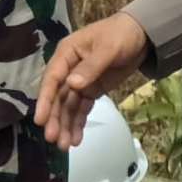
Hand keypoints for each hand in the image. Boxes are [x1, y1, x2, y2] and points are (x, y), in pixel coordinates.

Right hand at [34, 11, 148, 150]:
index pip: (52, 78)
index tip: (40, 119)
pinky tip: (76, 139)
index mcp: (66, 54)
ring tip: (63, 146)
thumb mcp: (107, 48)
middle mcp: (68, 69)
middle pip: (58, 96)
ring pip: (68, 105)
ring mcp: (79, 81)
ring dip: (65, 124)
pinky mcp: (91, 90)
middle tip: (53, 139)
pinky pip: (82, 108)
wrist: (141, 36)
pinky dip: (78, 122)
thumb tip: (71, 84)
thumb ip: (91, 67)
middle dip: (55, 117)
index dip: (45, 99)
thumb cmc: (119, 35)